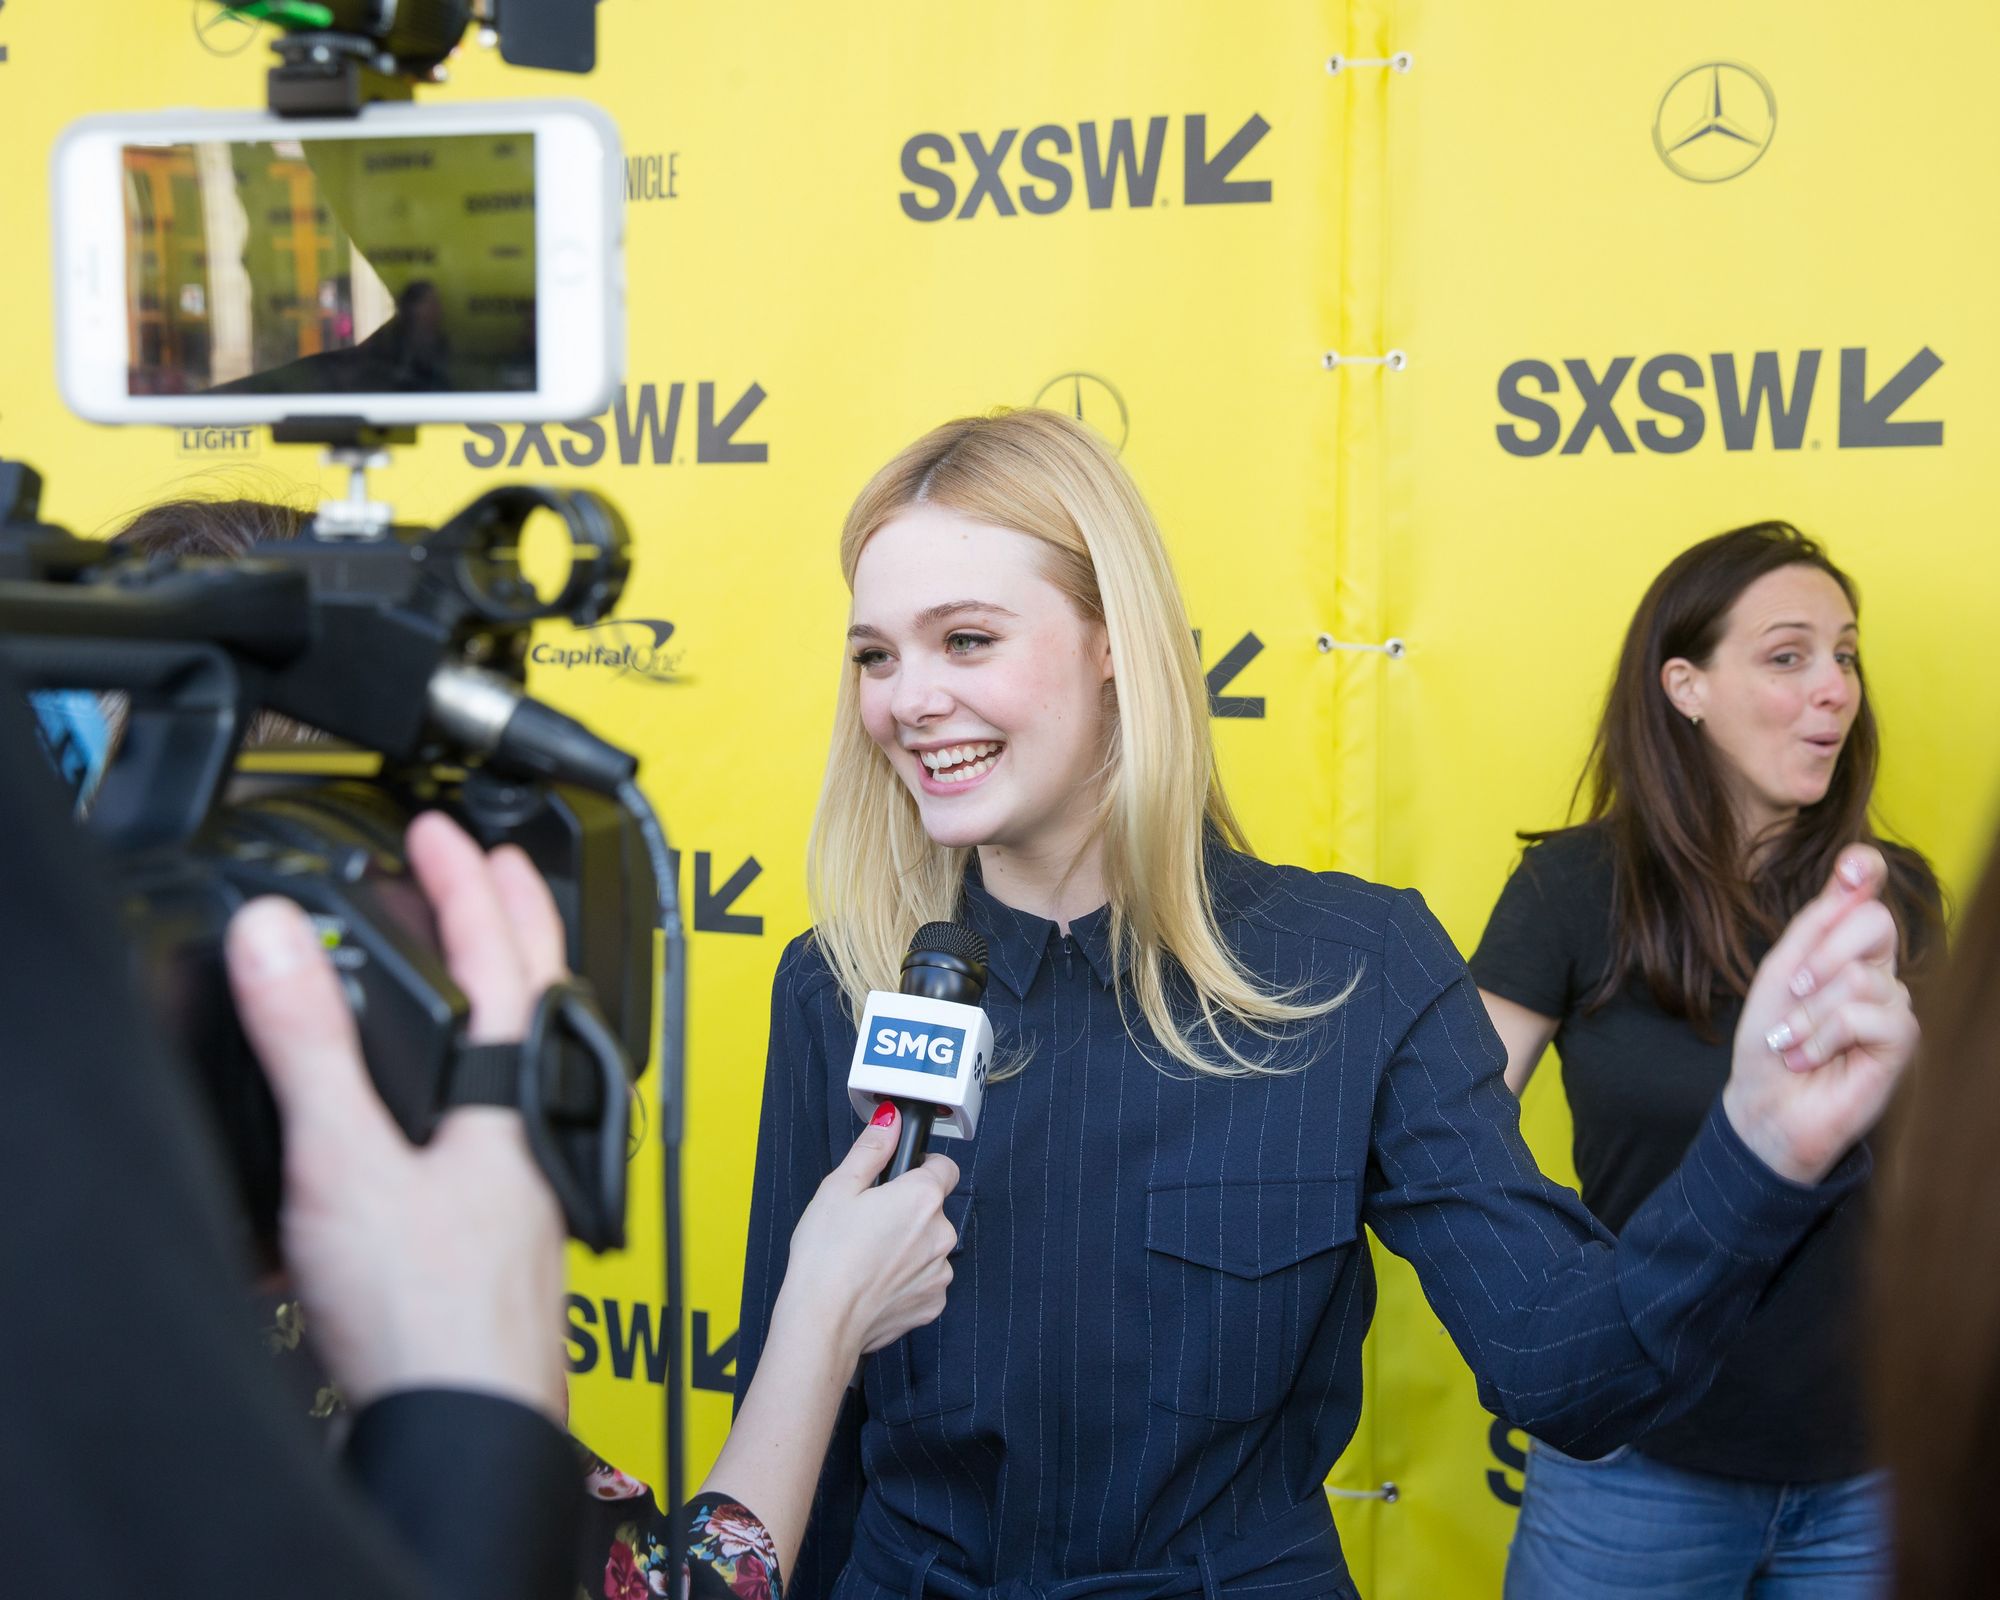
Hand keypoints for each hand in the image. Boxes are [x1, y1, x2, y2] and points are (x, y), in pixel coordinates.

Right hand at [224, 812, 570, 1417]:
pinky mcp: (505, 1228)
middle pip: (538, 998)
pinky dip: (480, 1075)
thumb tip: (273, 938)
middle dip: (516, 920)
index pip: (499, 959)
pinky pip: (504, 1118)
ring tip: (480, 959)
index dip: (466, 884)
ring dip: (503, 992)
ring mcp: (530, 1180)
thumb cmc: (435, 1316)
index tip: (441, 828)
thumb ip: (311, 1048)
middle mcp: (535, 1131)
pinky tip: (449, 1102)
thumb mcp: (350, 1165)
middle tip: (498, 864)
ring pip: (529, 1058)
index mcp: (511, 1097)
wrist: (469, 1428)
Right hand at [778, 1106, 959, 1362]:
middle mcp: (941, 1234)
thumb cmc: (825, 1255)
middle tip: (869, 1223)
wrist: (822, 1321)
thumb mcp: (838, 1187)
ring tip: (868, 1257)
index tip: (899, 1179)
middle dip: (908, 1212)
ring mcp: (939, 1272)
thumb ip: (872, 1149)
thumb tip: (890, 1120)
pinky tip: (876, 1283)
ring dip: (909, 1247)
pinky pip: (926, 1281)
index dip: (921, 1168)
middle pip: (934, 1210)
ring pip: (930, 1247)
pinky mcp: (933, 1304)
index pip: (944, 1167)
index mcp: (921, 1198)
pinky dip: (907, 1280)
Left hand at [1721, 845, 1918, 1183]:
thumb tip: (1854, 867)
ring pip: (1857, 978)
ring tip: (1791, 1043)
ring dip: (1807, 1015)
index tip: (1853, 867)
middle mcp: (1875, 970)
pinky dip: (1823, 1038)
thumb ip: (1815, 924)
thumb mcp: (1780, 975)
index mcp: (1843, 949)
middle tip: (1791, 992)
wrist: (1765, 1103)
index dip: (1865, 873)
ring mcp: (1892, 1005)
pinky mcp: (1901, 1042)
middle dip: (1820, 956)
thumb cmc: (1770, 1041)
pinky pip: (1865, 1017)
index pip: (1866, 898)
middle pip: (1874, 922)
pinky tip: (1809, 1059)